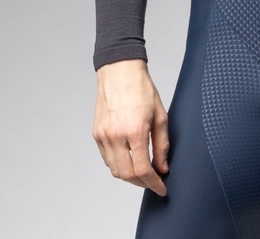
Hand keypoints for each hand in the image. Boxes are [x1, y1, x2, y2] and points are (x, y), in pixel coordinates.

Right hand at [93, 59, 169, 195]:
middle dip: (142, 183)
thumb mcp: (160, 114)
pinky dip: (118, 165)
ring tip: (143, 172)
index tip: (162, 188)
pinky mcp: (96, 133)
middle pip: (126, 175)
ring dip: (129, 176)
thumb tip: (163, 167)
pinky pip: (107, 158)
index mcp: (134, 131)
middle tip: (154, 181)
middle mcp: (115, 136)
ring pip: (114, 170)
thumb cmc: (142, 89)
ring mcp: (103, 136)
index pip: (142, 170)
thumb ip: (162, 144)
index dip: (154, 183)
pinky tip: (129, 160)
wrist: (119, 70)